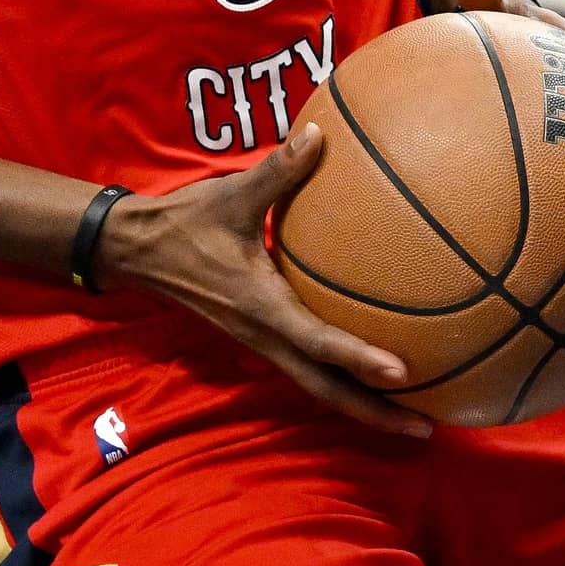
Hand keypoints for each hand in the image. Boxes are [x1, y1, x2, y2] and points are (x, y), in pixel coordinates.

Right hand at [97, 123, 428, 437]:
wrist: (139, 251)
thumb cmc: (185, 224)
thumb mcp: (230, 194)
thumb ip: (278, 169)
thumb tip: (318, 135)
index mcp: (260, 306)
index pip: (316, 340)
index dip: (358, 358)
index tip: (403, 372)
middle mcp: (265, 335)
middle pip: (325, 389)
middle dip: (374, 413)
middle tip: (425, 430)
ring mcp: (263, 341)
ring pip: (318, 386)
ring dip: (362, 406)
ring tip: (414, 419)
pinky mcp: (263, 336)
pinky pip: (309, 367)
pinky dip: (343, 380)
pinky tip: (375, 375)